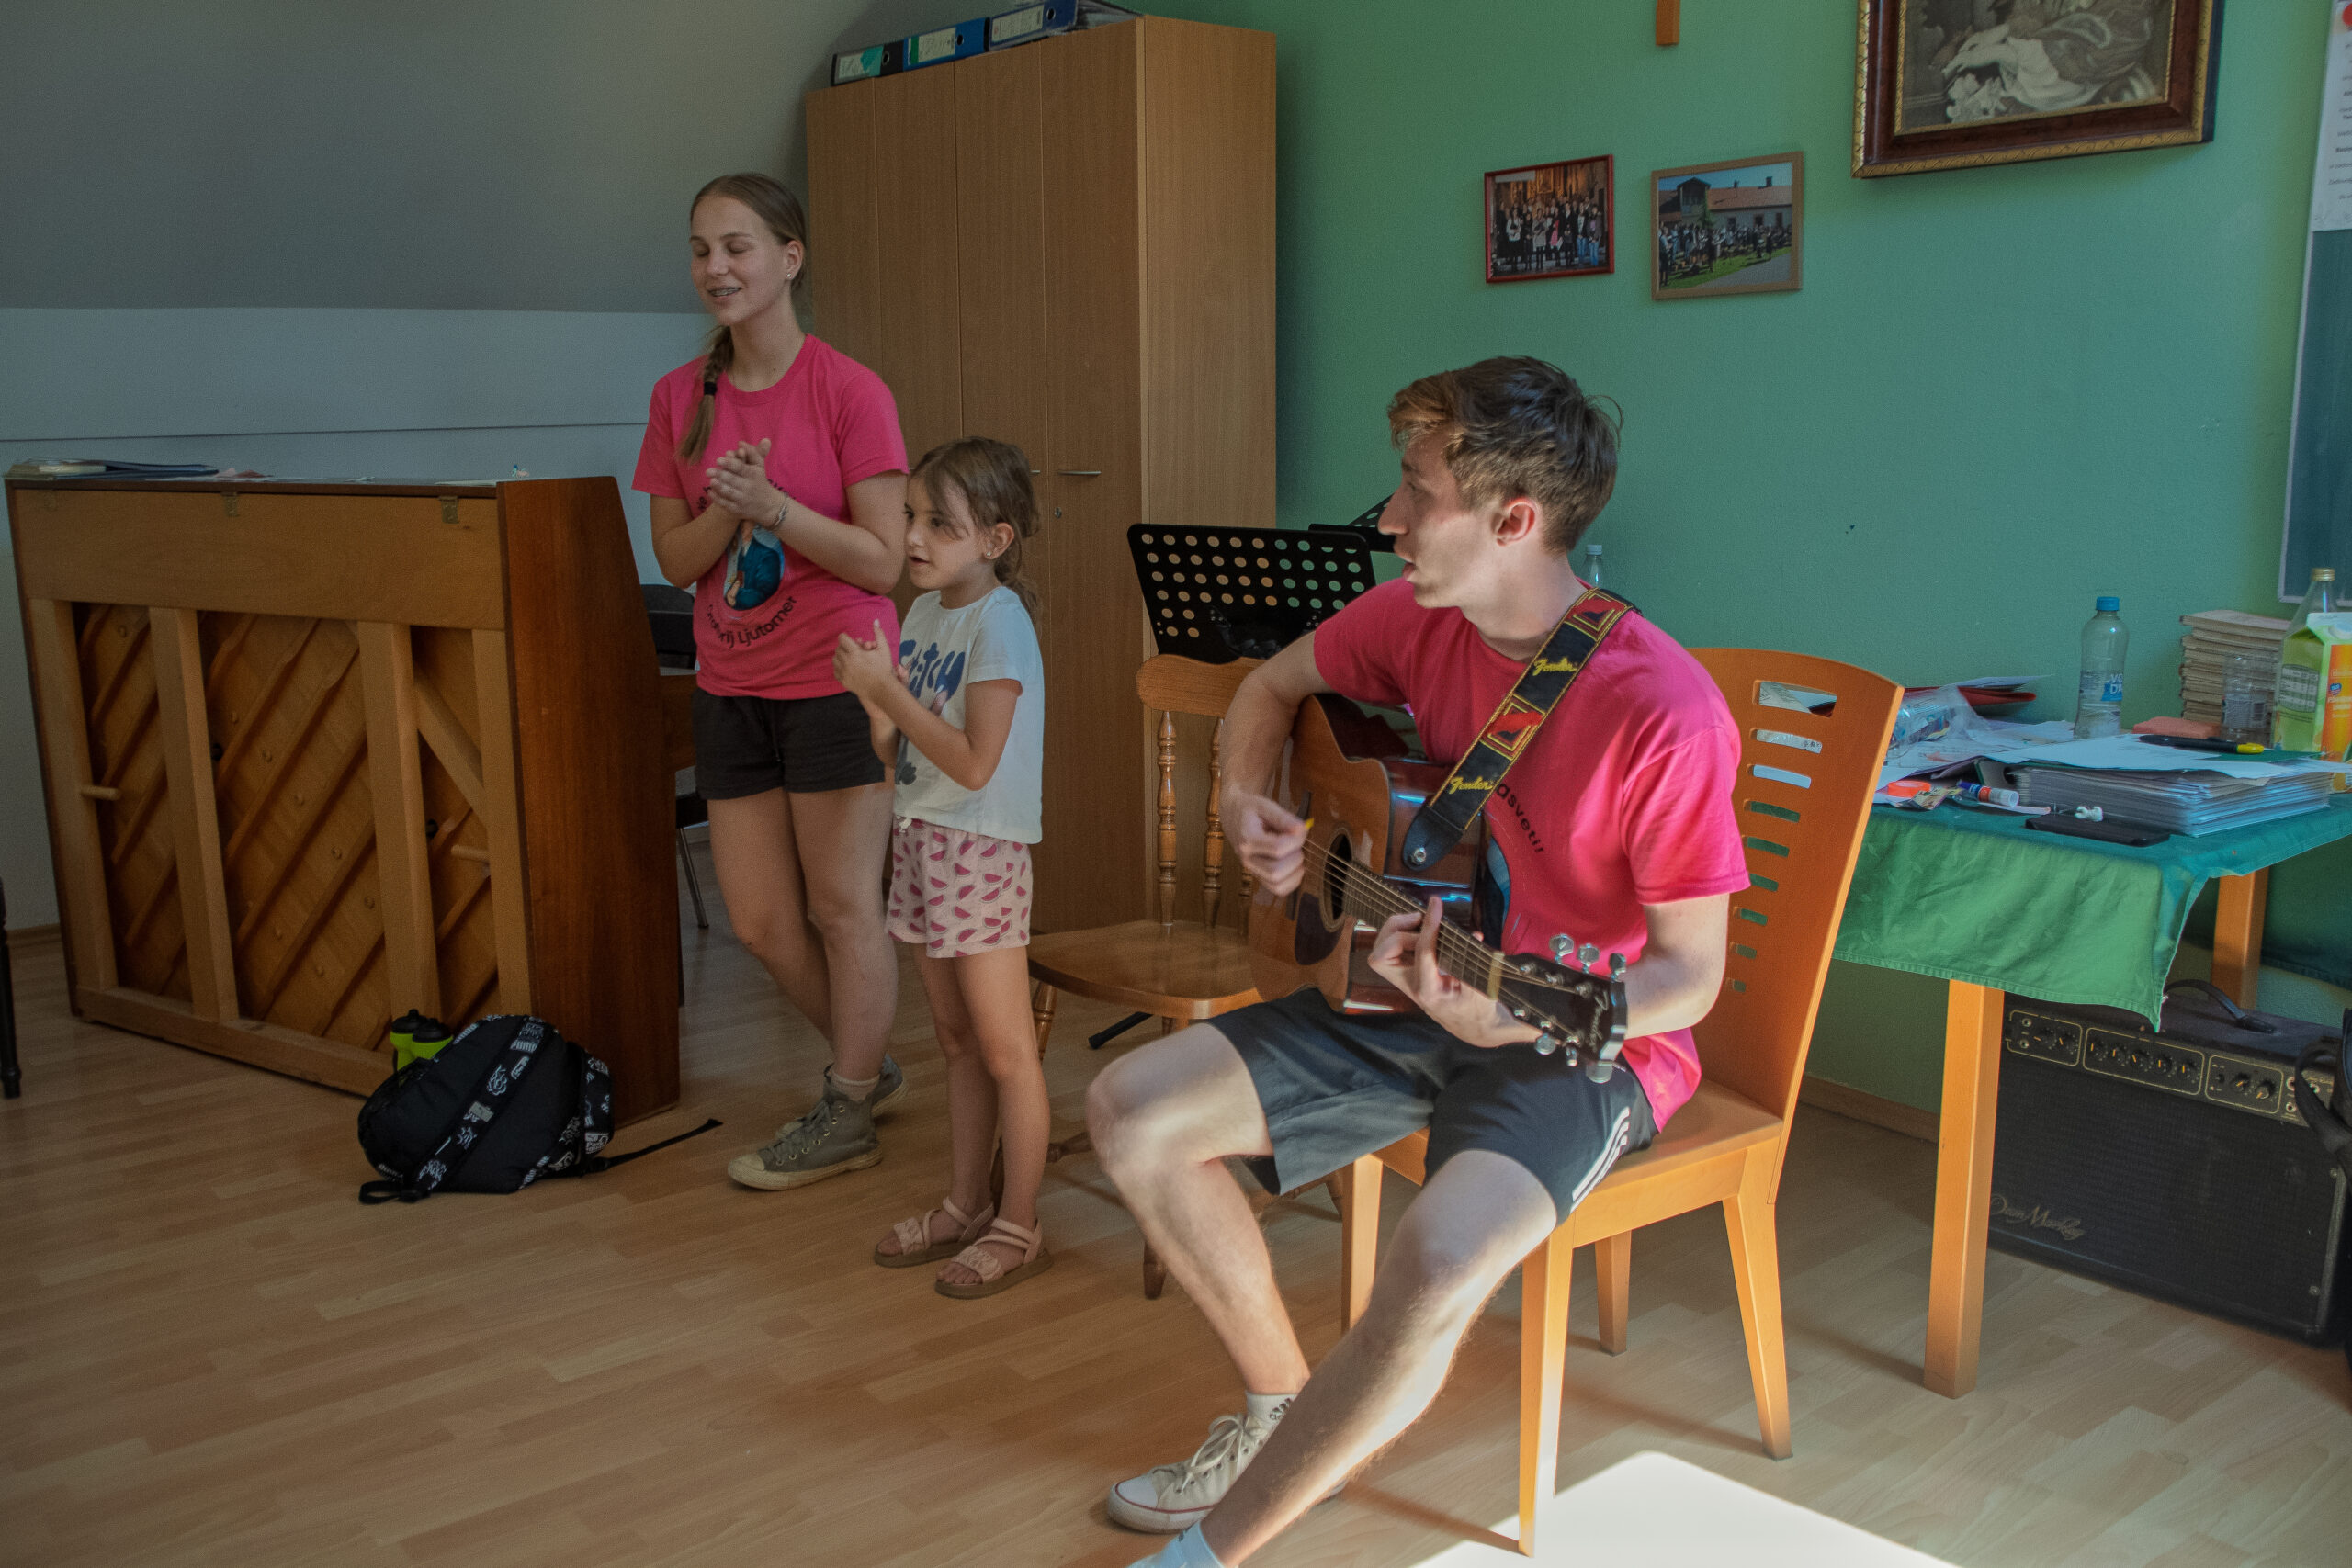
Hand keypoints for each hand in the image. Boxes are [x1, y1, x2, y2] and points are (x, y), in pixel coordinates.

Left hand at [706, 438, 782, 523]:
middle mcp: (748, 487)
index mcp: (753, 474)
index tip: (719, 459)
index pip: (741, 468)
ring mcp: (742, 499)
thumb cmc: (759, 480)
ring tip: (711, 481)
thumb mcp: (759, 466)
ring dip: (720, 487)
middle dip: (721, 475)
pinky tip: (710, 492)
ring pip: (730, 493)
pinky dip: (717, 499)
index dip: (730, 463)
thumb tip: (740, 442)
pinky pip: (726, 505)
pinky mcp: (737, 509)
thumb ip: (752, 452)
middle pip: (733, 480)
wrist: (768, 506)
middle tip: (708, 471)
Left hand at [832, 619, 900, 703]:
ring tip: (850, 659)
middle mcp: (847, 662)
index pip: (842, 638)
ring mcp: (844, 672)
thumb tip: (875, 620)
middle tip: (853, 650)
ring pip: (835, 659)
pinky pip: (835, 671)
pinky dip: (840, 668)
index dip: (846, 638)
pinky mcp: (843, 681)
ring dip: (841, 657)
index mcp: (855, 653)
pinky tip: (848, 668)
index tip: (852, 641)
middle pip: (838, 648)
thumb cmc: (884, 668)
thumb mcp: (884, 649)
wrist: (882, 689)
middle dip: (845, 647)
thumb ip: (878, 634)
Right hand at [1226, 788, 1306, 895]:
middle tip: (1296, 844)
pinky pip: (1279, 890)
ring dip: (1295, 872)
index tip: (1299, 829)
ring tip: (1294, 854)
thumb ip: (1284, 817)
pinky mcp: (1259, 877)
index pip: (1278, 848)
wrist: (1233, 816)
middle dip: (1295, 858)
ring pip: (1277, 885)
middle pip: (1276, 872)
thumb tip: (1303, 829)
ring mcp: (1252, 870)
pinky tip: (1294, 866)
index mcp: (1247, 839)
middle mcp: (1247, 859)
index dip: (1296, 840)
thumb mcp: (1266, 806)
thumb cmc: (1251, 810)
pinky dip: (1292, 881)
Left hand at [1366, 896, 1539, 1049]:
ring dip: (1395, 931)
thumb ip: (1475, 964)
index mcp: (1430, 991)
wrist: (1475, 1029)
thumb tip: (1474, 937)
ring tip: (1420, 920)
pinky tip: (1423, 929)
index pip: (1422, 953)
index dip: (1429, 926)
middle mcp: (1411, 987)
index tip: (1436, 905)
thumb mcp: (1482, 989)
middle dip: (1396, 931)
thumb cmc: (1480, 1010)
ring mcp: (1406, 982)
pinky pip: (1392, 952)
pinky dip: (1402, 935)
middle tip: (1421, 918)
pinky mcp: (1408, 976)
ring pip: (1380, 953)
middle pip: (1380, 956)